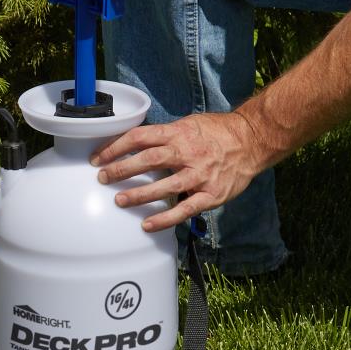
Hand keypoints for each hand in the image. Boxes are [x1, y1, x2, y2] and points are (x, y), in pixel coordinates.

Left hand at [90, 111, 261, 231]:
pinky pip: (185, 209)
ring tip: (119, 201)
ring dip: (139, 195)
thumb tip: (136, 142)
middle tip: (102, 178)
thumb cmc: (217, 132)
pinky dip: (165, 219)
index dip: (116, 147)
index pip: (140, 137)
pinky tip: (147, 225)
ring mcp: (199, 175)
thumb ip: (165, 135)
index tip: (99, 157)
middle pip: (148, 160)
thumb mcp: (188, 124)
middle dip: (121, 169)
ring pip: (164, 185)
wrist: (252, 141)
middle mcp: (187, 152)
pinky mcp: (210, 194)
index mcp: (178, 133)